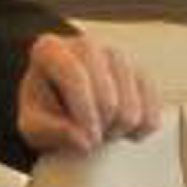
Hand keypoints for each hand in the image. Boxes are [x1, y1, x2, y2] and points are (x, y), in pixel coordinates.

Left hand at [12, 29, 156, 154]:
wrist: (62, 98)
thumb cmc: (46, 109)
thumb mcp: (33, 124)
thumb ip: (49, 131)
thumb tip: (82, 140)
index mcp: (51, 50)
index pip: (76, 79)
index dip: (84, 114)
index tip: (88, 141)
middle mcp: (88, 46)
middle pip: (108, 99)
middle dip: (101, 128)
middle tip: (90, 137)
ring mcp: (119, 57)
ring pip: (133, 109)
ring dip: (119, 130)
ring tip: (102, 129)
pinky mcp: (142, 73)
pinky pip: (153, 113)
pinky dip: (140, 130)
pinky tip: (122, 128)